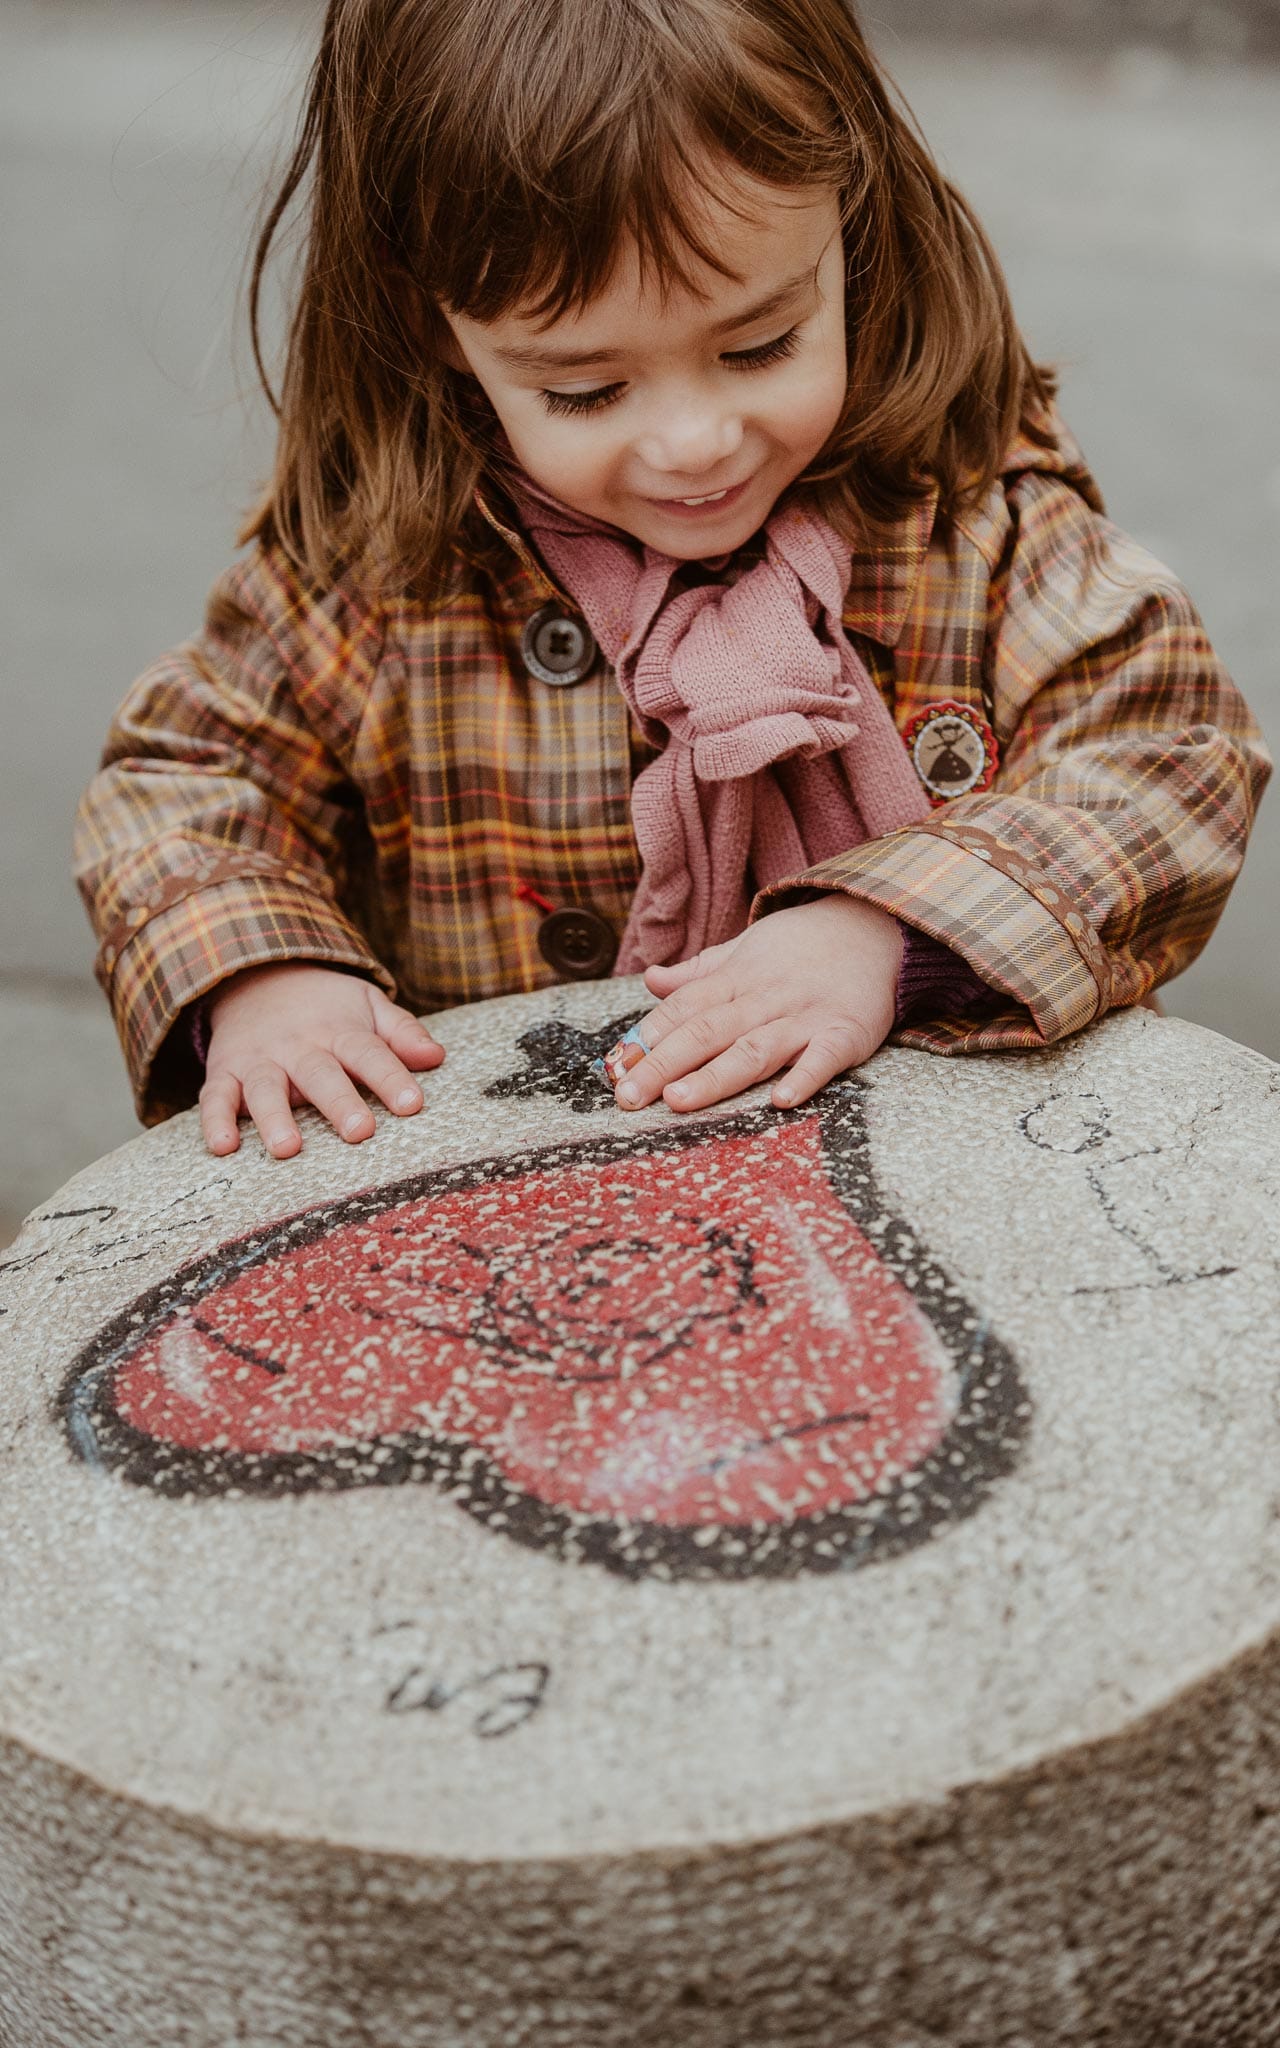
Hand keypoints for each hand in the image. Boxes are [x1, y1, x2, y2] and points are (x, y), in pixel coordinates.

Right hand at [199, 963, 444, 1158]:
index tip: (412, 1104)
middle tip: (359, 1131)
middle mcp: (298, 1047)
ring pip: (265, 1089)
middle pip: (320, 1075)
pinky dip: (215, 1122)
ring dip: (274, 1118)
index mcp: (339, 1031)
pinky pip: (215, 1098)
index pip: (370, 1054)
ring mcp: (259, 1061)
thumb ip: (401, 1032)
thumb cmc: (326, 1006)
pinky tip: (223, 1147)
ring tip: (288, 1148)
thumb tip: (436, 1056)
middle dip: (339, 1103)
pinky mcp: (224, 1073)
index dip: (391, 1078)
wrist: (258, 976)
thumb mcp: (367, 1005)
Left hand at [615, 896, 902, 1113]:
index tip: (615, 1063)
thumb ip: (699, 972)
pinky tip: (781, 1101)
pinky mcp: (846, 1034)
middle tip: (627, 1096)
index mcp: (737, 978)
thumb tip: (650, 980)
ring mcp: (806, 1017)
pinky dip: (804, 1077)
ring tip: (678, 1100)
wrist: (875, 926)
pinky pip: (824, 1058)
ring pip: (754, 1050)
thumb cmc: (803, 947)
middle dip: (662, 1065)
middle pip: (706, 1032)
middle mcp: (765, 998)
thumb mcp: (745, 948)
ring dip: (716, 1076)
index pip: (683, 1008)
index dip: (647, 1036)